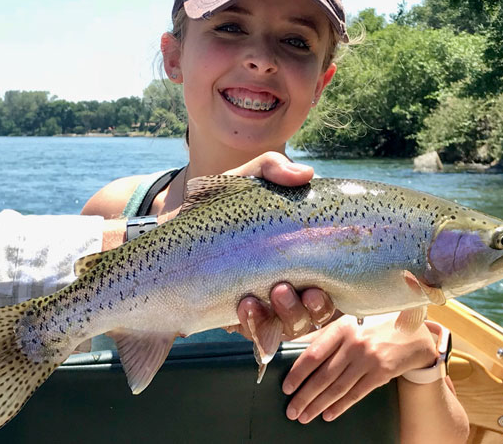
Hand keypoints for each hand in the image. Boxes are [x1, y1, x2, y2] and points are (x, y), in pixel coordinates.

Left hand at [218, 152, 333, 339]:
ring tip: (260, 297)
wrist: (173, 229)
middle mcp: (288, 287)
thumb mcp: (242, 181)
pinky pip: (256, 334)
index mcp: (299, 259)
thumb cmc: (218, 207)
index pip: (328, 287)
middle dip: (307, 310)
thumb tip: (306, 173)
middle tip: (284, 289)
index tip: (316, 288)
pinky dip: (254, 325)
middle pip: (314, 314)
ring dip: (283, 318)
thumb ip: (270, 169)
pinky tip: (243, 306)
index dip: (329, 298)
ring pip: (288, 328)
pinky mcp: (237, 318)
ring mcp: (264, 306)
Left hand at [282, 315, 436, 423]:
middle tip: (292, 410)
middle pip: (324, 376)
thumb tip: (290, 347)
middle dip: (305, 396)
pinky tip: (327, 414)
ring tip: (305, 416)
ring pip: (338, 388)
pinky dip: (340, 407)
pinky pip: (356, 394)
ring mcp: (369, 359)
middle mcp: (354, 343)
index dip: (298, 373)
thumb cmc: (370, 326)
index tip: (286, 387)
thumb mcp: (346, 323)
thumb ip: (320, 335)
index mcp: (341, 327)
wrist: (411, 333)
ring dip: (319, 405)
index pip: (313, 354)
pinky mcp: (381, 373)